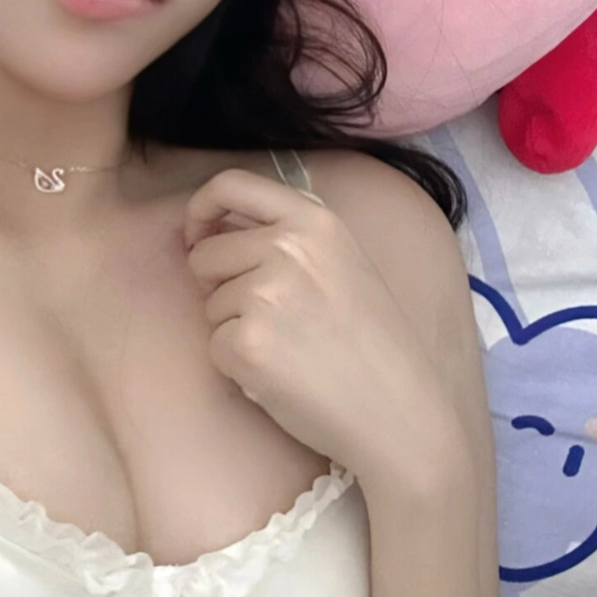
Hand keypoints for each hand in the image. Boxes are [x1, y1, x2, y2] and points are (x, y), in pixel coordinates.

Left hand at [181, 167, 460, 490]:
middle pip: (206, 253)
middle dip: (219, 285)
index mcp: (314, 221)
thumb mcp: (343, 262)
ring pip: (209, 303)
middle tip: (268, 318)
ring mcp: (264, 294)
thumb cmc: (371, 343)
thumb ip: (288, 237)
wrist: (398, 411)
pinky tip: (280, 375)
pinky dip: (237, 365)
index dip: (201, 209)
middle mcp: (286, 247)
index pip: (230, 185)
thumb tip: (219, 229)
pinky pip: (214, 345)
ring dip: (234, 328)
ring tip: (288, 348)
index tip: (198, 235)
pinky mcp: (246, 342)